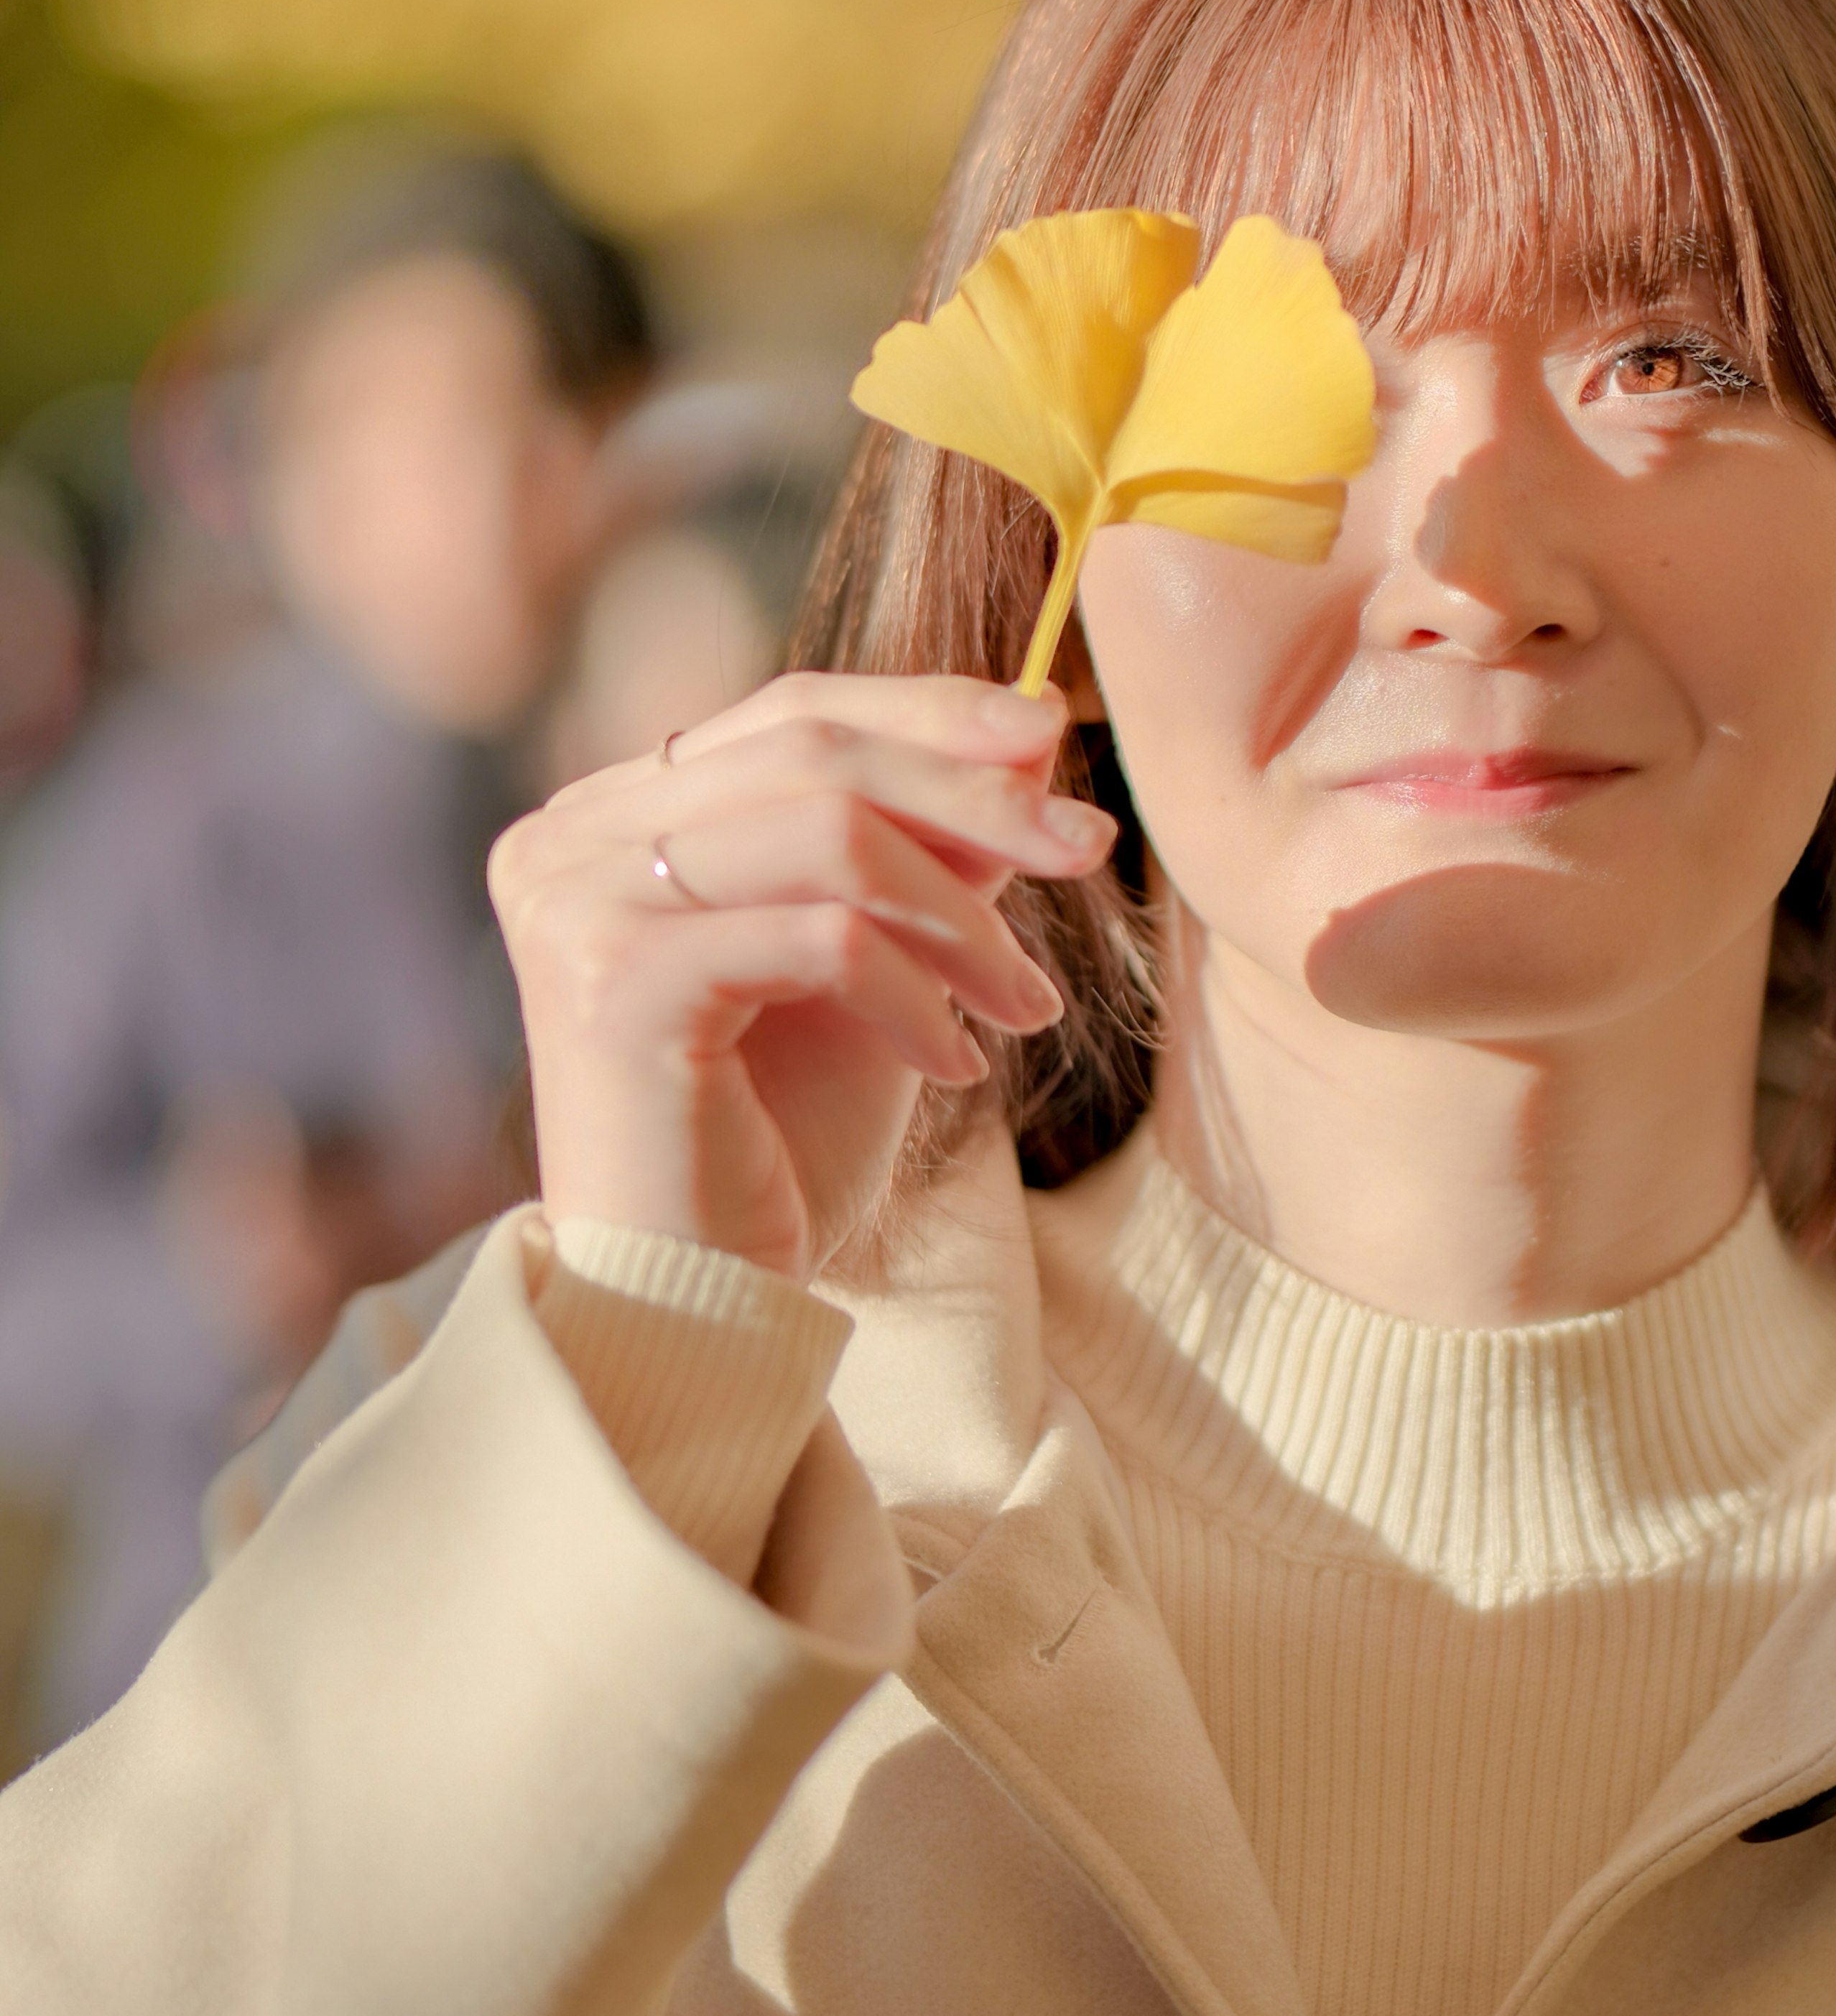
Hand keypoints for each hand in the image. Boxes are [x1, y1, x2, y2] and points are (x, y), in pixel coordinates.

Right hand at [490, 673, 1115, 1276]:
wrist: (699, 1304)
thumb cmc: (778, 1142)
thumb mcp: (877, 964)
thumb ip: (924, 847)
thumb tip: (1029, 728)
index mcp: (612, 816)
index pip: (790, 715)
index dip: (930, 711)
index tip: (1051, 732)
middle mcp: (568, 840)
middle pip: (811, 751)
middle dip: (973, 792)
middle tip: (1088, 841)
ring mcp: (576, 902)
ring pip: (827, 831)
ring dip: (961, 915)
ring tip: (1026, 1002)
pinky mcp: (612, 980)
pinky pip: (821, 939)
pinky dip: (917, 997)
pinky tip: (956, 1066)